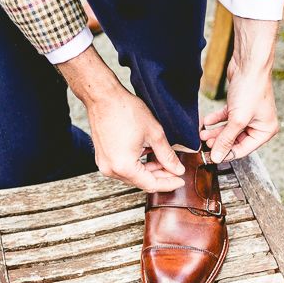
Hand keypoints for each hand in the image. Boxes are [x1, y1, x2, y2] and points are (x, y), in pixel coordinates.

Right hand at [58, 46, 184, 191]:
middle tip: (175, 170)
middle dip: (160, 177)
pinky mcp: (103, 158)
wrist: (103, 97)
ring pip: (132, 175)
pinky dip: (137, 164)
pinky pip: (123, 167)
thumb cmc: (125, 111)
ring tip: (164, 161)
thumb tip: (178, 170)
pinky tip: (149, 155)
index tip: (180, 181)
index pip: (151, 184)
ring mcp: (105, 164)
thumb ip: (167, 156)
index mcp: (124, 166)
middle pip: (141, 181)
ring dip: (149, 171)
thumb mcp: (154, 134)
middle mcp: (111, 170)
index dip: (168, 184)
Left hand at [200, 17, 280, 162]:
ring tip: (202, 133)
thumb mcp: (237, 120)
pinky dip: (215, 120)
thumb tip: (217, 157)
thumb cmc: (251, 89)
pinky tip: (206, 122)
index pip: (243, 150)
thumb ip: (226, 140)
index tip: (210, 156)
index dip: (226, 153)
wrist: (248, 64)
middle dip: (219, 141)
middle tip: (205, 143)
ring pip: (228, 129)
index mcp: (265, 131)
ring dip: (215, 132)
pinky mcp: (239, 106)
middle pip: (234, 140)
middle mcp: (258, 124)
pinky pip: (225, 118)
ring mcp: (248, 115)